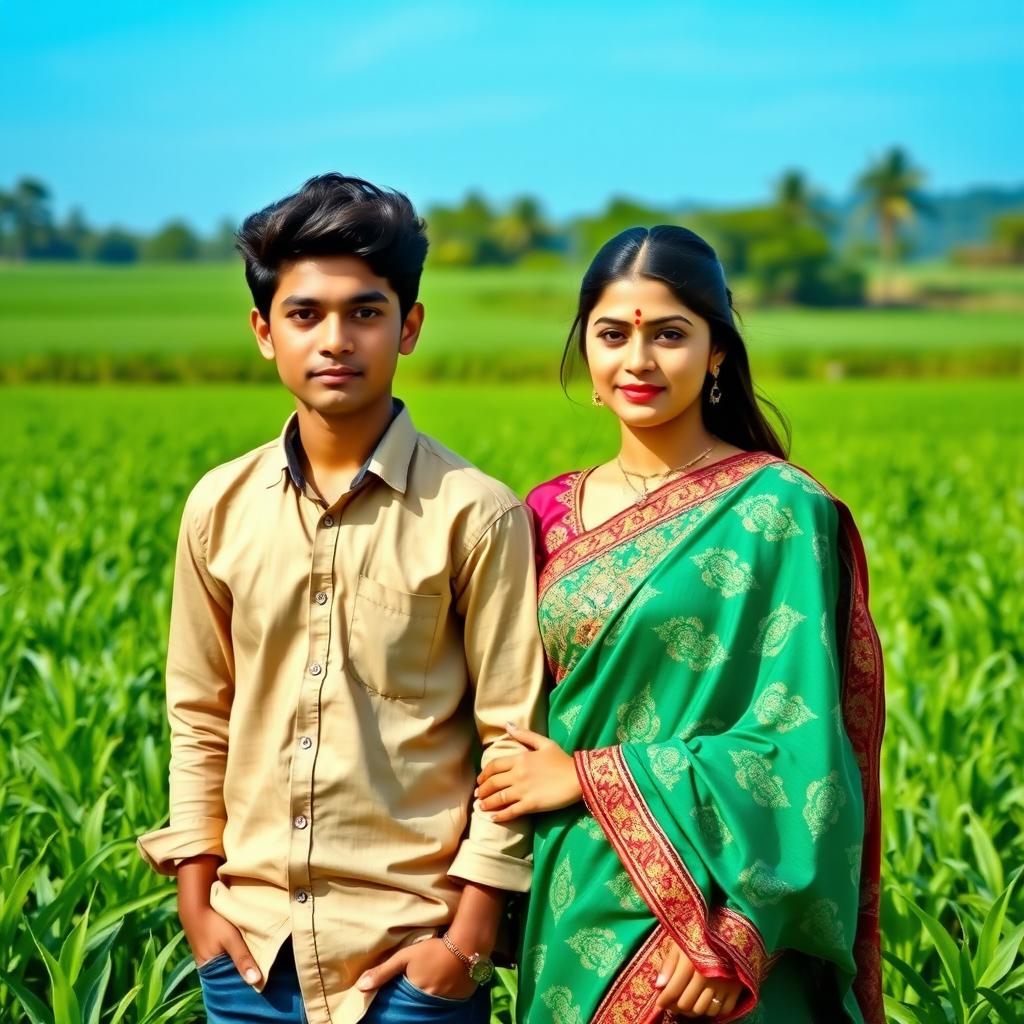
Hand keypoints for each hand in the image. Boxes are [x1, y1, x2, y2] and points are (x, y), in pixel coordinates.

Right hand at [181, 903, 261, 985]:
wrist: (196, 905)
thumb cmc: (213, 922)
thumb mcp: (231, 940)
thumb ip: (242, 959)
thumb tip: (255, 981)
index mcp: (210, 972)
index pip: (232, 984)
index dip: (246, 983)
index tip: (264, 982)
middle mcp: (208, 969)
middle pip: (231, 976)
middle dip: (245, 974)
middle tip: (265, 971)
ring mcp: (210, 959)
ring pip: (229, 966)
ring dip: (241, 963)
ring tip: (258, 961)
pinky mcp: (212, 949)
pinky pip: (227, 958)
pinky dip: (236, 956)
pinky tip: (247, 951)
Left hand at [356, 938, 476, 998]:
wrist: (467, 946)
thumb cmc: (433, 949)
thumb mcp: (405, 956)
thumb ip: (383, 971)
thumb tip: (360, 987)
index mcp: (415, 994)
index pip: (402, 1003)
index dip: (400, 998)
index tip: (400, 992)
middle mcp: (430, 1003)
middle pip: (417, 1005)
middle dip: (414, 999)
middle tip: (417, 986)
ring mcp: (445, 1003)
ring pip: (432, 1005)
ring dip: (429, 997)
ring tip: (430, 985)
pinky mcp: (459, 1001)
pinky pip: (446, 1003)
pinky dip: (443, 997)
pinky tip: (443, 986)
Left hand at [475, 723, 581, 822]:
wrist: (579, 777)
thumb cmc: (563, 759)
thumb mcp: (544, 743)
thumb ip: (525, 735)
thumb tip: (507, 724)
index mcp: (520, 758)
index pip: (494, 766)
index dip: (484, 774)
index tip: (480, 780)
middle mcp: (518, 774)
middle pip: (493, 783)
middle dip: (483, 790)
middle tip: (478, 795)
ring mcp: (523, 790)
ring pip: (498, 798)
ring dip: (487, 803)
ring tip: (481, 807)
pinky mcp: (531, 805)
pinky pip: (511, 811)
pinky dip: (500, 815)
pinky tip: (494, 818)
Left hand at [654, 943, 743, 1017]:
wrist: (728, 930)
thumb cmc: (699, 935)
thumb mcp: (681, 943)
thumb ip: (669, 964)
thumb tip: (658, 986)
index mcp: (691, 964)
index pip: (673, 991)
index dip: (663, 1000)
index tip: (659, 1003)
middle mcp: (706, 977)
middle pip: (687, 1004)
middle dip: (676, 1006)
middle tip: (672, 1004)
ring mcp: (722, 985)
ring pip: (702, 1010)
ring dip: (692, 1010)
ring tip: (687, 1003)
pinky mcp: (736, 989)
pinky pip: (722, 1011)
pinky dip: (712, 1011)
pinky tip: (705, 1002)